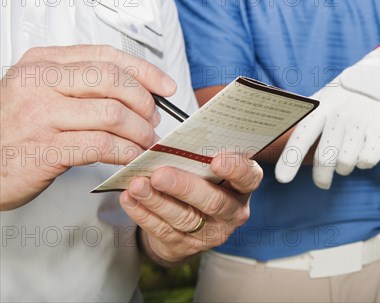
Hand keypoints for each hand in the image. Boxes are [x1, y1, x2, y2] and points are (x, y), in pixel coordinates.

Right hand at [0, 45, 175, 209]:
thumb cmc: (13, 132)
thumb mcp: (40, 94)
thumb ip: (80, 85)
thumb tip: (137, 89)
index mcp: (41, 62)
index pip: (106, 56)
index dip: (145, 71)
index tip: (166, 87)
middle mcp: (38, 82)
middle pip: (114, 80)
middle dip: (144, 102)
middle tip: (152, 121)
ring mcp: (40, 114)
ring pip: (113, 113)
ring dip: (139, 132)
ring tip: (145, 142)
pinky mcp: (45, 149)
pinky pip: (103, 145)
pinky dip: (126, 152)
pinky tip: (131, 158)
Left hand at [119, 153, 262, 264]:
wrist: (191, 221)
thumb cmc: (202, 180)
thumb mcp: (209, 166)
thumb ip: (202, 152)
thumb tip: (181, 133)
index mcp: (243, 186)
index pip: (249, 177)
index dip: (235, 169)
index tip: (216, 160)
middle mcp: (232, 212)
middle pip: (213, 202)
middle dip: (184, 187)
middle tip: (160, 175)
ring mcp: (210, 233)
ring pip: (184, 218)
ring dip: (157, 201)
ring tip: (138, 185)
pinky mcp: (185, 246)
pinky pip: (163, 231)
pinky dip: (143, 214)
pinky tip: (130, 199)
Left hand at [275, 43, 379, 188]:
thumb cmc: (346, 94)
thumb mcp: (324, 97)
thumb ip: (307, 118)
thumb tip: (280, 138)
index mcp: (321, 107)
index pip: (302, 136)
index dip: (290, 158)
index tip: (282, 178)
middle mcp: (339, 115)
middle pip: (325, 159)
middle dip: (321, 177)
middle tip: (322, 182)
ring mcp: (361, 122)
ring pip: (346, 164)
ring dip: (344, 168)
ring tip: (346, 156)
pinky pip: (367, 161)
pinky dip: (363, 163)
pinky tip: (363, 151)